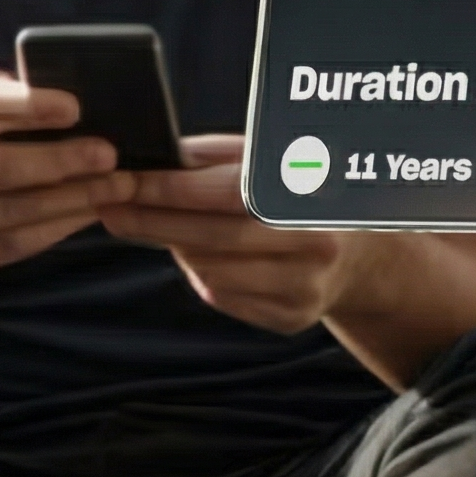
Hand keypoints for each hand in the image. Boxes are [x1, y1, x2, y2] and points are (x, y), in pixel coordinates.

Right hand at [0, 74, 136, 275]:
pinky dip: (58, 228)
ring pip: (12, 211)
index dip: (29, 107)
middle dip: (61, 162)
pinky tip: (90, 211)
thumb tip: (85, 104)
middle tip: (110, 155)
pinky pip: (13, 243)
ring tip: (117, 186)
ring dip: (72, 200)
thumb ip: (13, 103)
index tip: (75, 107)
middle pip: (0, 168)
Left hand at [98, 134, 358, 333]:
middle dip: (153, 223)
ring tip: (155, 224)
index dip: (167, 190)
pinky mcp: (291, 319)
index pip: (223, 193)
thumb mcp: (271, 160)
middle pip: (212, 239)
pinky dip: (201, 273)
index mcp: (307, 193)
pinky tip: (198, 253)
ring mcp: (303, 288)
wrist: (366, 254)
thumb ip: (215, 157)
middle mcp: (311, 244)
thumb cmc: (303, 193)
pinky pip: (224, 296)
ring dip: (175, 247)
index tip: (121, 182)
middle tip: (109, 207)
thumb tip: (155, 156)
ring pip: (211, 271)